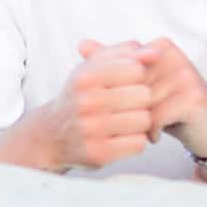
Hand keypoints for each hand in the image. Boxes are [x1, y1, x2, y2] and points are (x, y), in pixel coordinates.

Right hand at [32, 40, 153, 170]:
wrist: (51, 135)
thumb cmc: (80, 95)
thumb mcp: (94, 67)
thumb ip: (125, 52)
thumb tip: (155, 52)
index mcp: (85, 77)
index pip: (136, 70)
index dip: (139, 76)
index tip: (130, 82)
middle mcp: (86, 103)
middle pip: (144, 95)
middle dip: (142, 99)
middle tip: (131, 104)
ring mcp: (91, 130)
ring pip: (144, 120)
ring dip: (141, 120)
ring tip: (128, 119)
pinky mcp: (99, 154)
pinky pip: (139, 143)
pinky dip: (136, 140)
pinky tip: (123, 136)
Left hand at [77, 37, 206, 159]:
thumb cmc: (170, 103)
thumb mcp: (140, 83)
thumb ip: (113, 63)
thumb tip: (82, 44)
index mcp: (161, 46)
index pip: (124, 65)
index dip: (117, 90)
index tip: (116, 106)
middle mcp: (175, 57)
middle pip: (132, 84)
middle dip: (126, 108)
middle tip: (125, 122)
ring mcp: (186, 76)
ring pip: (143, 101)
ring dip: (138, 121)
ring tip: (141, 130)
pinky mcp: (193, 98)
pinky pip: (158, 115)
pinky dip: (151, 130)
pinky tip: (152, 136)